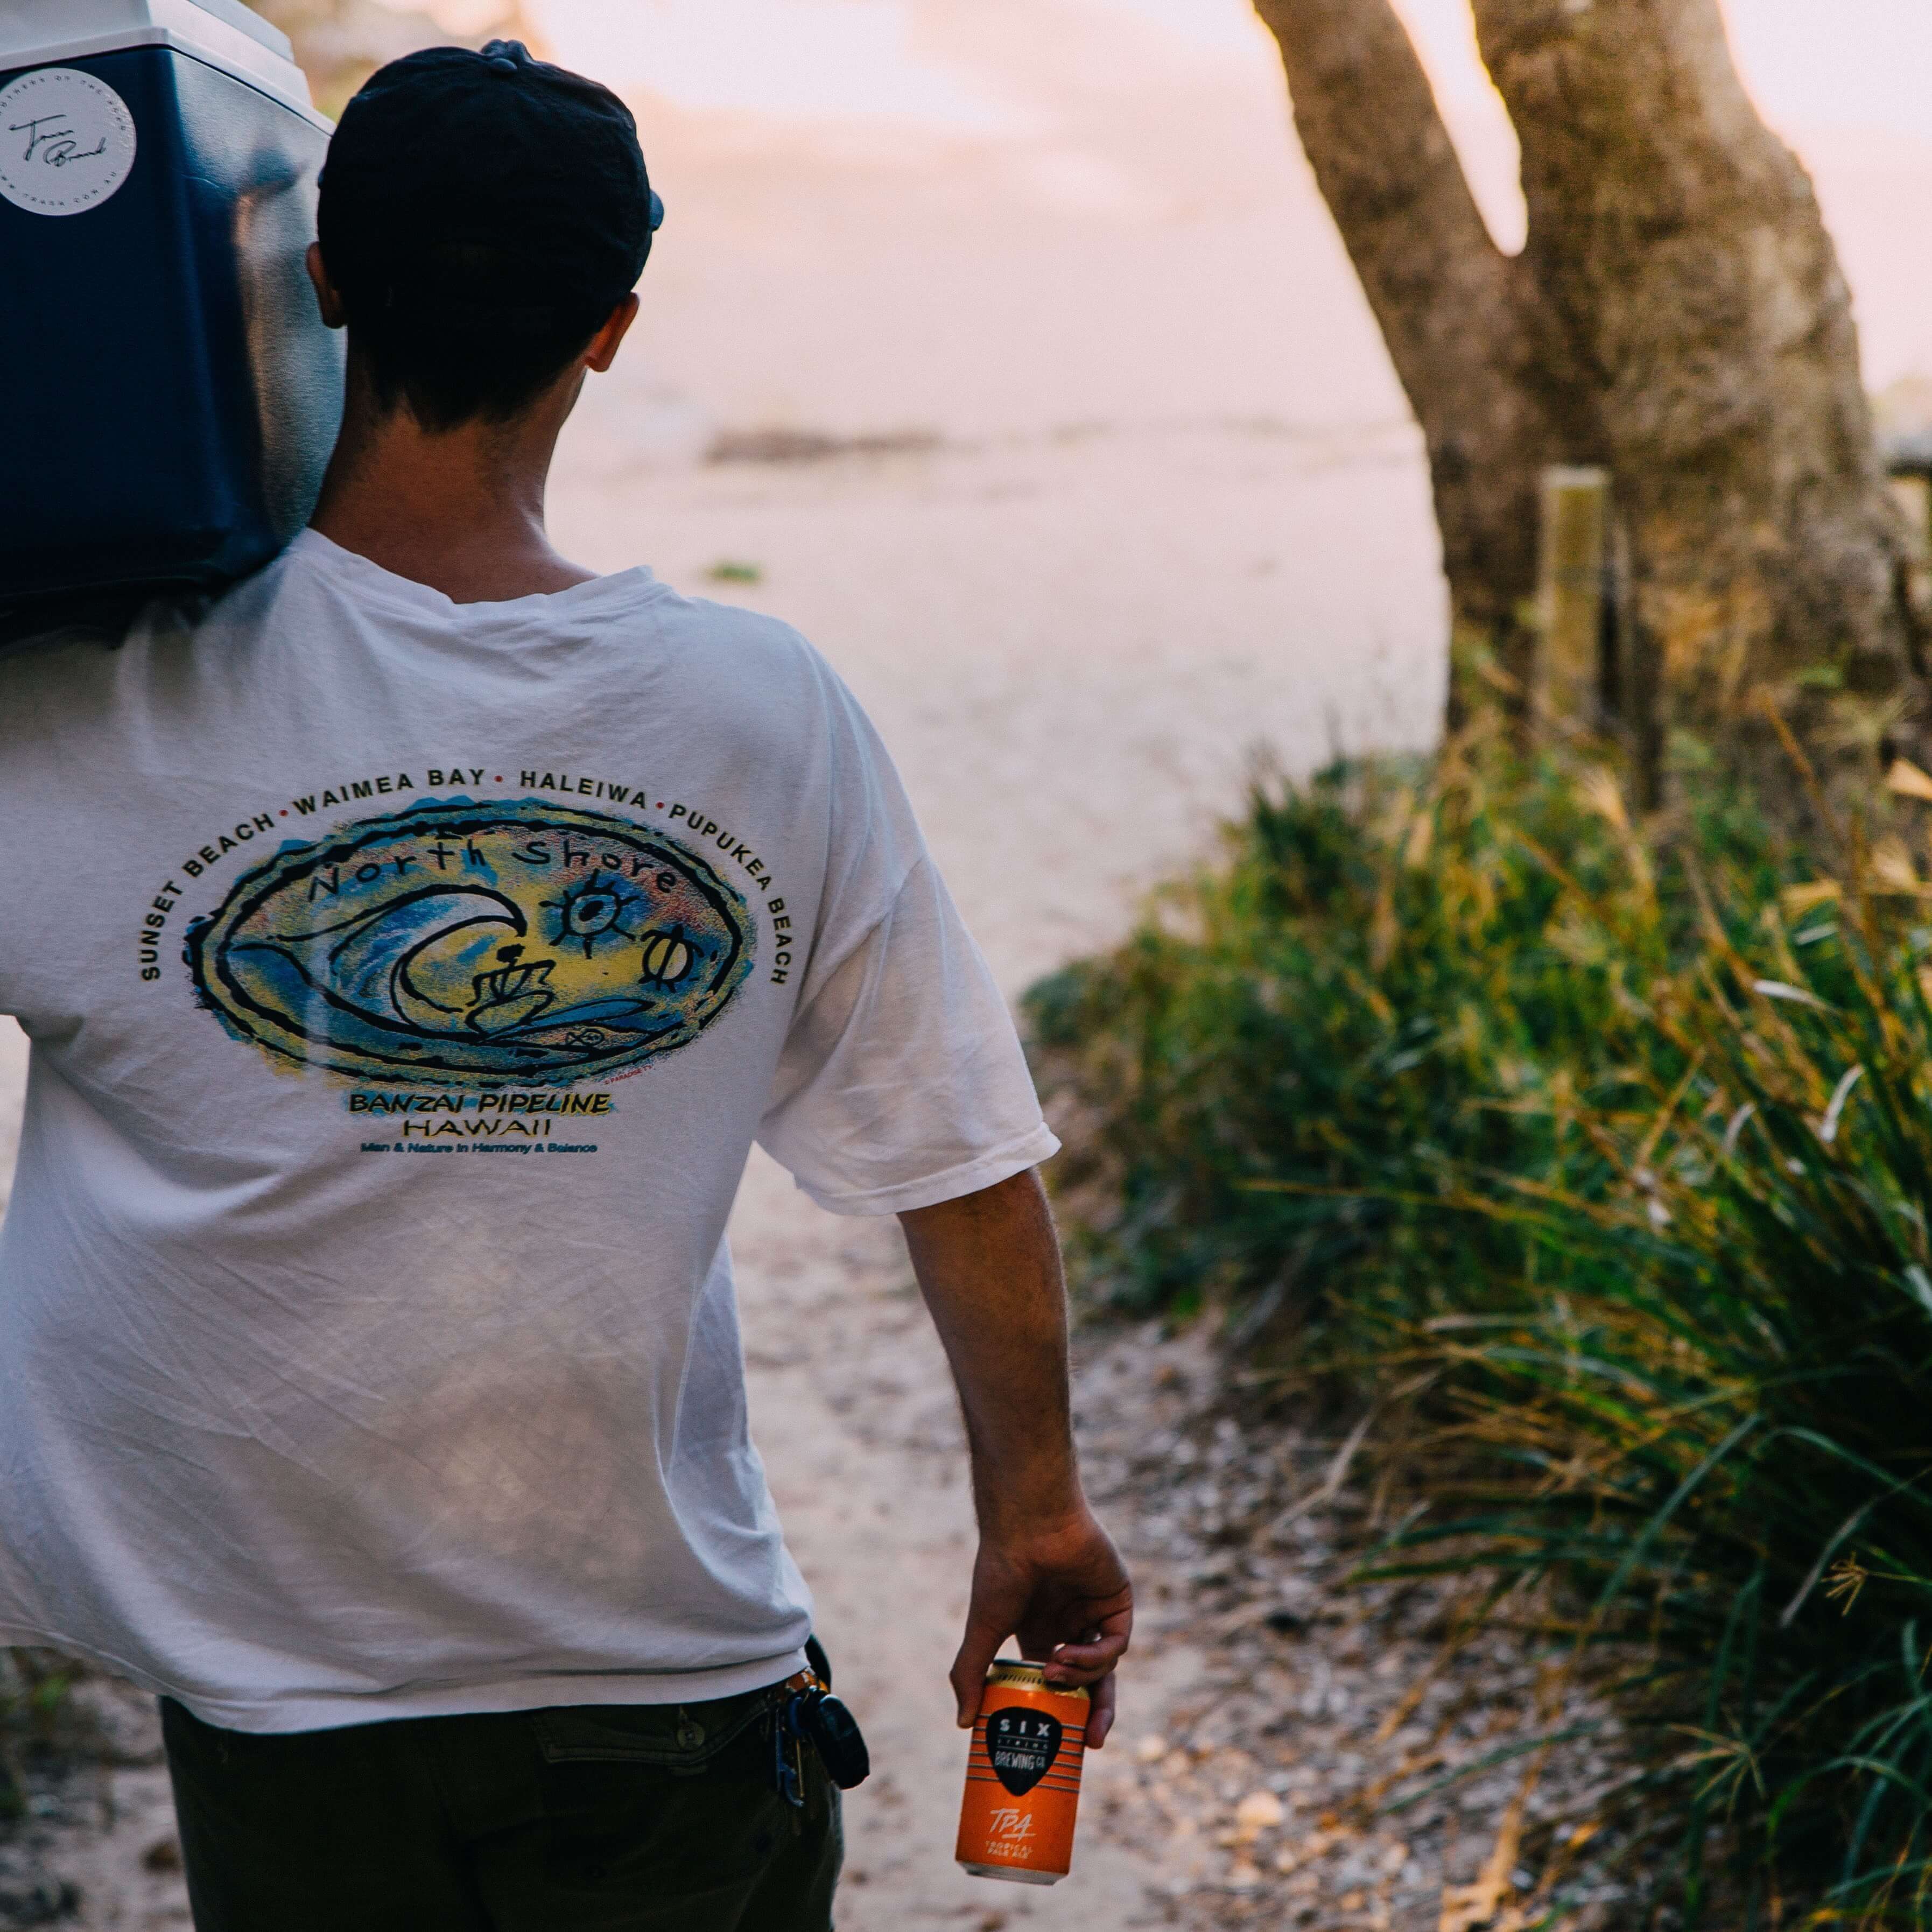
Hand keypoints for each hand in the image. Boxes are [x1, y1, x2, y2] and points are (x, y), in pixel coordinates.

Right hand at [950, 1506, 1132, 1748]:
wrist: (1028, 1526)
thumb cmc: (1001, 1571)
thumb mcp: (984, 1629)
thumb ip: (970, 1674)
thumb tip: (962, 1724)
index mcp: (1040, 1633)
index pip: (1056, 1684)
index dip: (1060, 1712)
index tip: (1055, 1744)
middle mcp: (1070, 1624)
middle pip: (1091, 1683)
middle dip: (1092, 1715)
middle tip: (1087, 1743)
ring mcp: (1095, 1612)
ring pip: (1105, 1666)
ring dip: (1084, 1679)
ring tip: (1057, 1672)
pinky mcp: (1116, 1600)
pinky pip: (1116, 1642)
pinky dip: (1097, 1657)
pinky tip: (1072, 1654)